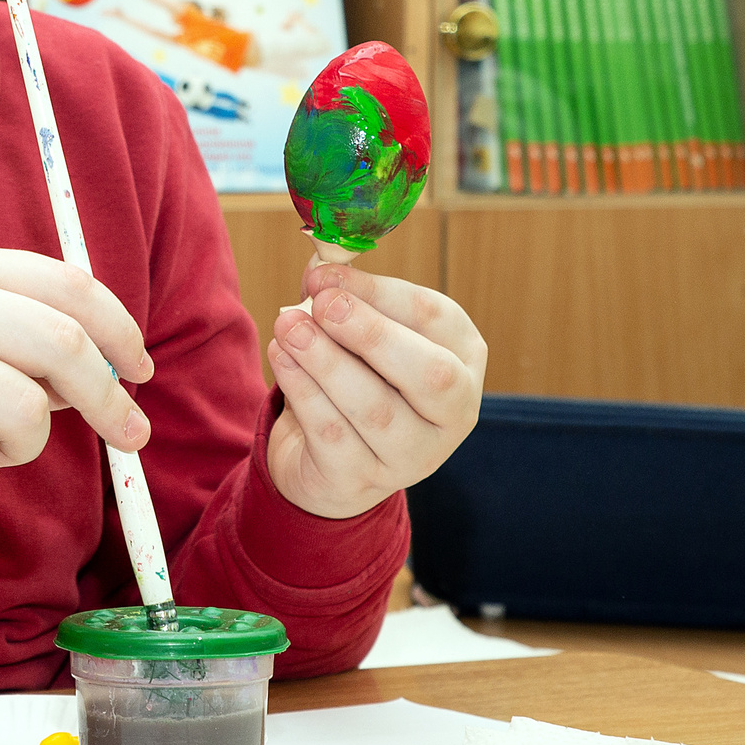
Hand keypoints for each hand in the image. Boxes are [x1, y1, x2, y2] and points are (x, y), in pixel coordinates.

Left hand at [267, 263, 485, 519]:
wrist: (327, 461)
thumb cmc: (352, 376)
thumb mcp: (355, 332)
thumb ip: (341, 294)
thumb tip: (320, 264)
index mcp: (462, 358)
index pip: (434, 319)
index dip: (378, 293)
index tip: (326, 275)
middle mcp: (453, 413)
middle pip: (429, 375)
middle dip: (371, 333)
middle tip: (321, 304)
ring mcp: (414, 455)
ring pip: (375, 408)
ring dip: (326, 361)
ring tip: (287, 326)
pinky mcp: (364, 480)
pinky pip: (333, 434)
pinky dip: (303, 391)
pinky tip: (283, 359)